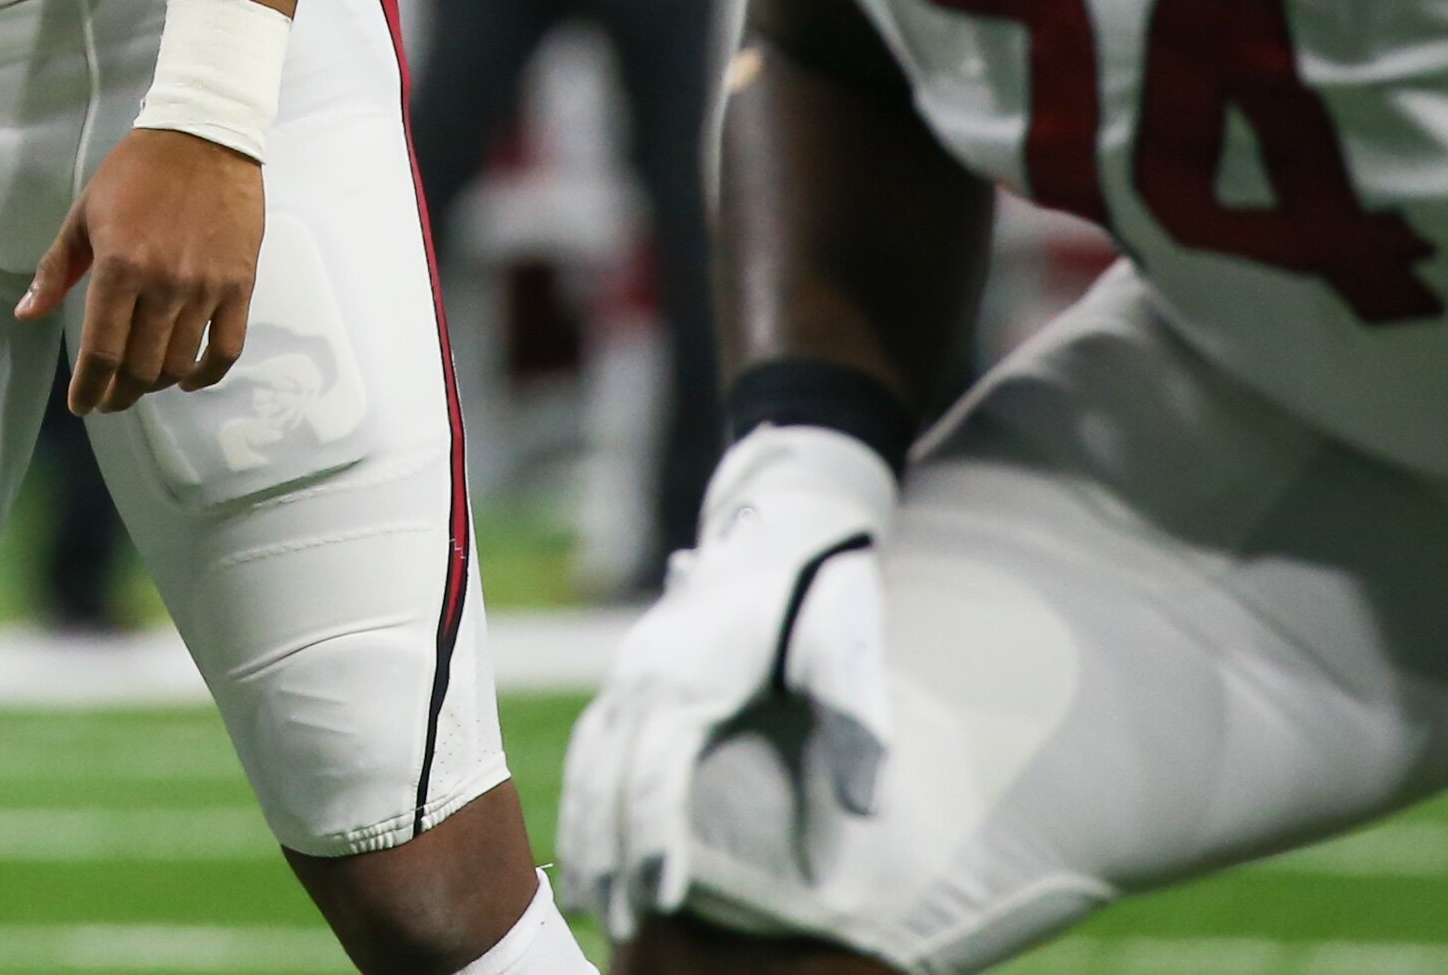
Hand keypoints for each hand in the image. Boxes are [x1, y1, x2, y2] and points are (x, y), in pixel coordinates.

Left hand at [17, 127, 263, 412]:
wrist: (204, 136)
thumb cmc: (136, 172)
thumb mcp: (84, 214)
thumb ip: (56, 269)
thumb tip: (27, 313)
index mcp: (118, 267)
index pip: (102, 352)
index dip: (90, 389)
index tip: (83, 405)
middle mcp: (163, 284)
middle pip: (141, 368)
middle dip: (120, 394)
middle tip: (109, 398)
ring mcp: (205, 287)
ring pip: (179, 363)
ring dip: (156, 386)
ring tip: (142, 384)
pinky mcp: (239, 285)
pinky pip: (226, 349)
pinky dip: (205, 375)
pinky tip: (187, 378)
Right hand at [556, 426, 893, 937]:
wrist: (788, 522)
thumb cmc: (822, 591)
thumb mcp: (850, 647)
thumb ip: (858, 724)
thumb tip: (864, 811)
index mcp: (682, 676)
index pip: (650, 773)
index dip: (652, 840)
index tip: (660, 900)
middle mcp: (640, 676)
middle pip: (603, 779)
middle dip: (605, 855)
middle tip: (618, 926)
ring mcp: (630, 672)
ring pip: (586, 763)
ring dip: (584, 833)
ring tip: (593, 905)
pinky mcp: (634, 674)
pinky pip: (591, 745)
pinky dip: (583, 798)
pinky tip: (590, 840)